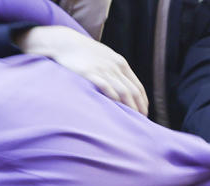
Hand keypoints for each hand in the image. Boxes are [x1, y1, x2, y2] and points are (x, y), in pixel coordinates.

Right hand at [16, 26, 147, 115]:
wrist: (66, 42)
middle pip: (133, 91)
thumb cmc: (84, 52)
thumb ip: (114, 69)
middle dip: (139, 107)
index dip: (143, 100)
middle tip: (141, 119)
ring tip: (132, 119)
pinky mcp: (91, 73)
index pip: (137, 85)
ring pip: (123, 91)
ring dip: (129, 107)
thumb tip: (120, 84)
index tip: (144, 111)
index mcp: (120, 63)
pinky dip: (113, 99)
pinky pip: (106, 87)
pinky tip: (116, 109)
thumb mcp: (104, 57)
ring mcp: (103, 70)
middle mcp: (115, 67)